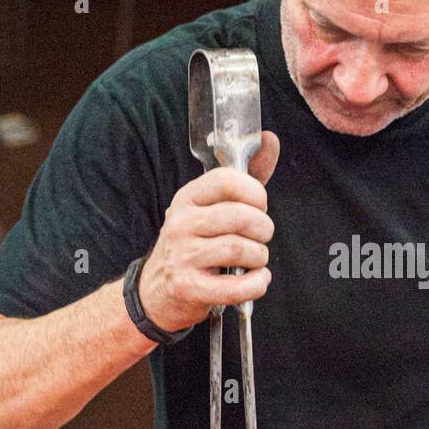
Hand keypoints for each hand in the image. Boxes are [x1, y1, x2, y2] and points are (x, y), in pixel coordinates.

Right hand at [138, 131, 279, 332]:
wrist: (158, 289)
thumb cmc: (195, 242)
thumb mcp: (212, 207)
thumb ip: (245, 176)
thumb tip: (269, 139)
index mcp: (188, 198)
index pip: (226, 180)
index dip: (255, 193)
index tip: (259, 205)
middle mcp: (181, 223)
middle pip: (240, 217)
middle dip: (263, 228)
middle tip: (261, 236)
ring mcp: (182, 256)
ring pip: (240, 250)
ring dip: (260, 256)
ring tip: (256, 259)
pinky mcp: (189, 287)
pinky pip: (235, 286)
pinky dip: (256, 283)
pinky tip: (257, 279)